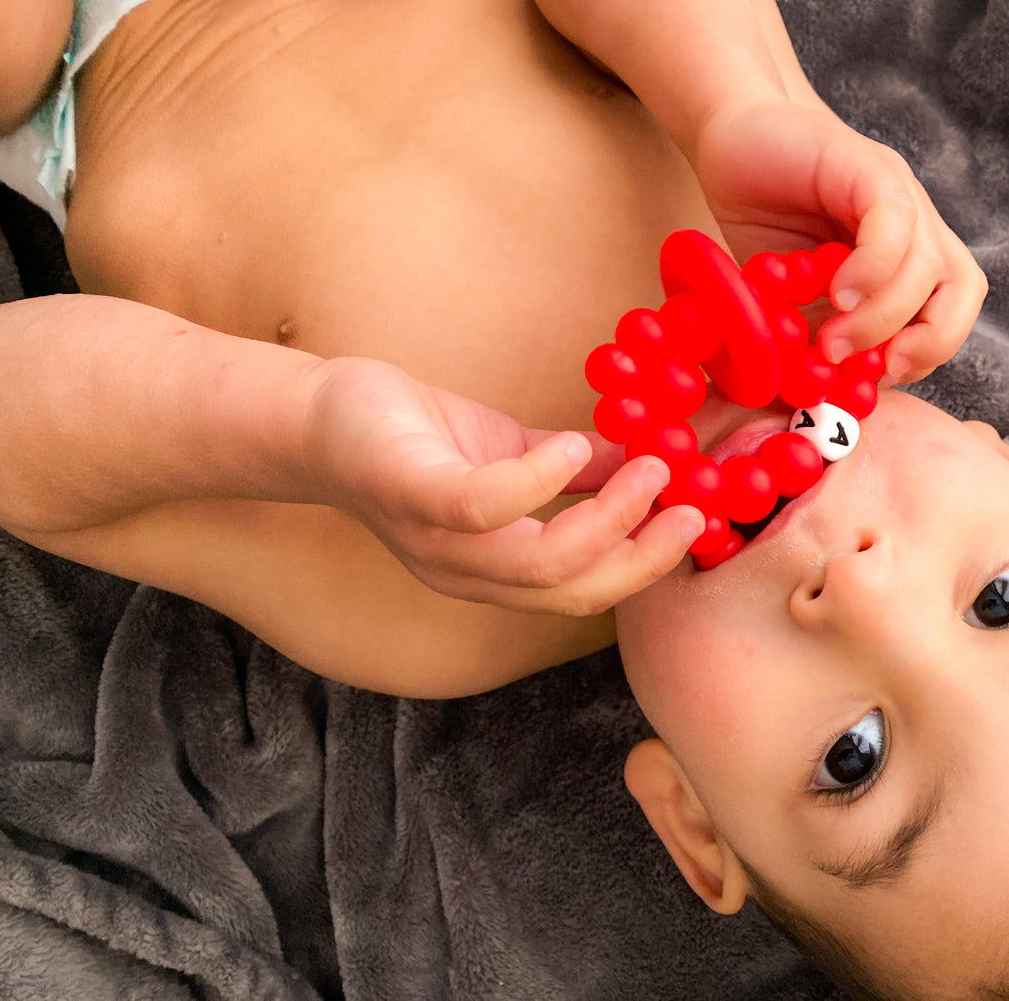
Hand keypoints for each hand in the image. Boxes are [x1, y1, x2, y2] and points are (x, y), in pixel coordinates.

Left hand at [300, 357, 702, 613]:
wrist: (313, 417)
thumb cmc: (412, 436)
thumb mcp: (510, 453)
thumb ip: (575, 467)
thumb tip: (644, 458)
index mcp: (494, 570)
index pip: (581, 591)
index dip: (643, 566)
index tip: (695, 522)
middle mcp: (466, 572)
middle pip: (571, 592)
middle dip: (641, 557)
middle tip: (688, 510)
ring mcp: (437, 540)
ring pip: (539, 563)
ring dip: (607, 519)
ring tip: (647, 469)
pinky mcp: (411, 493)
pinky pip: (484, 505)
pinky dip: (538, 481)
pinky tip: (572, 445)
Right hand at [692, 99, 986, 383]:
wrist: (732, 134)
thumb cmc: (763, 218)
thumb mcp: (794, 294)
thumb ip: (818, 333)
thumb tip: (826, 392)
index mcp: (910, 257)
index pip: (952, 312)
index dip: (927, 352)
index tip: (877, 379)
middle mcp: (916, 224)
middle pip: (962, 290)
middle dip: (927, 342)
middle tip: (872, 368)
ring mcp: (897, 192)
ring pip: (927, 266)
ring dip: (882, 317)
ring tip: (832, 340)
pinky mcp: (868, 166)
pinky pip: (892, 224)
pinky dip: (871, 269)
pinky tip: (835, 291)